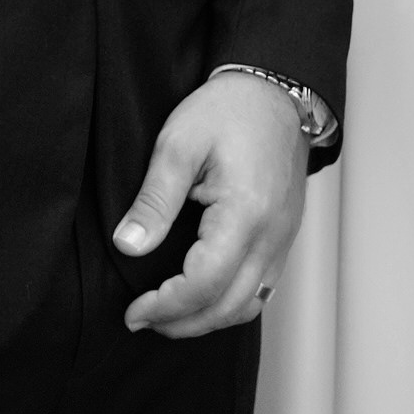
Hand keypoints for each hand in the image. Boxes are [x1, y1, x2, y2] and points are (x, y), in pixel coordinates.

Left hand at [112, 71, 308, 336]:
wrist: (274, 90)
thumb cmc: (229, 109)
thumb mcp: (178, 143)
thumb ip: (154, 200)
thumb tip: (128, 246)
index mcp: (245, 213)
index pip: (204, 284)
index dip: (165, 306)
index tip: (134, 309)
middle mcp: (271, 235)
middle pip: (229, 307)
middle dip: (182, 323)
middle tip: (143, 319)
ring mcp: (283, 238)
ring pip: (250, 305)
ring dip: (207, 319)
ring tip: (168, 314)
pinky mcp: (285, 236)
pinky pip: (262, 288)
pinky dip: (230, 303)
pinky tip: (203, 294)